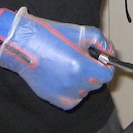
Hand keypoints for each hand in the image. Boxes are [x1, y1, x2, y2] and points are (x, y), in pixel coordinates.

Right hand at [0, 8, 114, 109]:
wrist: (23, 43)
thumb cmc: (49, 35)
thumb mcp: (80, 32)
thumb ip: (101, 41)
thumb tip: (109, 52)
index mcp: (81, 67)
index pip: (107, 75)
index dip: (106, 66)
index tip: (100, 60)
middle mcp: (73, 84)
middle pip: (96, 83)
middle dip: (94, 72)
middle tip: (83, 59)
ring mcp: (62, 93)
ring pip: (84, 92)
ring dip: (83, 82)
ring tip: (71, 67)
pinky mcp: (52, 98)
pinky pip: (72, 101)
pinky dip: (73, 93)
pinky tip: (66, 79)